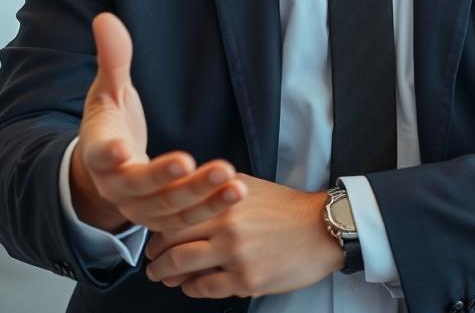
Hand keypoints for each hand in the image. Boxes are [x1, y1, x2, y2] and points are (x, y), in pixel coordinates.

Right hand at [70, 12, 246, 232]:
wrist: (107, 168)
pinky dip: (211, 209)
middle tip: (198, 164)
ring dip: (201, 198)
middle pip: (141, 189)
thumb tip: (105, 18)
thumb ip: (112, 57)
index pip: (101, 154)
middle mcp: (118, 185)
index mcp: (100, 151)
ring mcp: (140, 206)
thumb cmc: (111, 123)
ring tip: (233, 181)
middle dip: (170, 180)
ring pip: (168, 210)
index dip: (110, 155)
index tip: (124, 151)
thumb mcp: (108, 89)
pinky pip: (187, 220)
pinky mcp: (163, 216)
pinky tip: (237, 192)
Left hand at [144, 174, 344, 298]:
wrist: (322, 229)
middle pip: (171, 242)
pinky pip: (205, 288)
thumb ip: (219, 190)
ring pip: (181, 267)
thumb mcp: (250, 186)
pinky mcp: (246, 280)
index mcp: (225, 199)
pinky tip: (193, 285)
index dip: (158, 230)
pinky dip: (192, 289)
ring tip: (164, 277)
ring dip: (166, 275)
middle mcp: (226, 224)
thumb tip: (190, 194)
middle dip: (155, 256)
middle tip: (152, 262)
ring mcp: (235, 254)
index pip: (176, 214)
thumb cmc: (288, 208)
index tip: (155, 238)